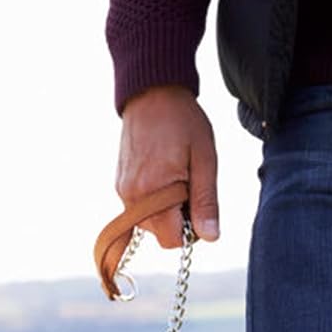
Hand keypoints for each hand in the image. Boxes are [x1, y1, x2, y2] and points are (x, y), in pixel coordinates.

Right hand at [116, 85, 219, 248]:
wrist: (151, 91)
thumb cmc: (182, 122)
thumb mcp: (204, 161)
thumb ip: (206, 202)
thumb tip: (210, 237)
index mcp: (153, 193)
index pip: (172, 240)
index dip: (191, 230)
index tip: (198, 203)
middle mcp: (131, 197)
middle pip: (161, 234)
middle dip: (179, 220)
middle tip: (188, 185)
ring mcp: (123, 191)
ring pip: (151, 224)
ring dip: (167, 211)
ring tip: (176, 176)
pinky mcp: (120, 184)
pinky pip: (141, 209)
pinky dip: (156, 201)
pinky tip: (163, 174)